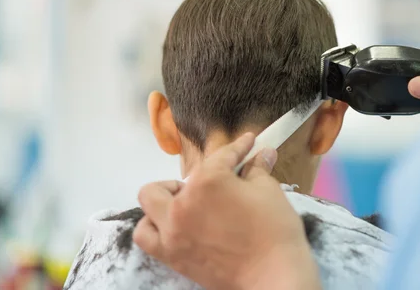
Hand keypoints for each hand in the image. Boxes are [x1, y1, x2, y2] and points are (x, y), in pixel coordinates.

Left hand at [133, 133, 320, 289]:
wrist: (272, 276)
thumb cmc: (274, 231)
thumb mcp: (269, 191)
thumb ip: (258, 170)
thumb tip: (263, 153)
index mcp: (209, 181)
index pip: (223, 156)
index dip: (238, 147)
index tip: (247, 143)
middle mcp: (182, 203)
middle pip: (180, 176)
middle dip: (196, 177)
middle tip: (216, 187)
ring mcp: (172, 230)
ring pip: (149, 202)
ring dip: (164, 199)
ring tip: (185, 205)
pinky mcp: (171, 255)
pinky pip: (145, 236)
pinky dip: (153, 227)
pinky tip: (172, 227)